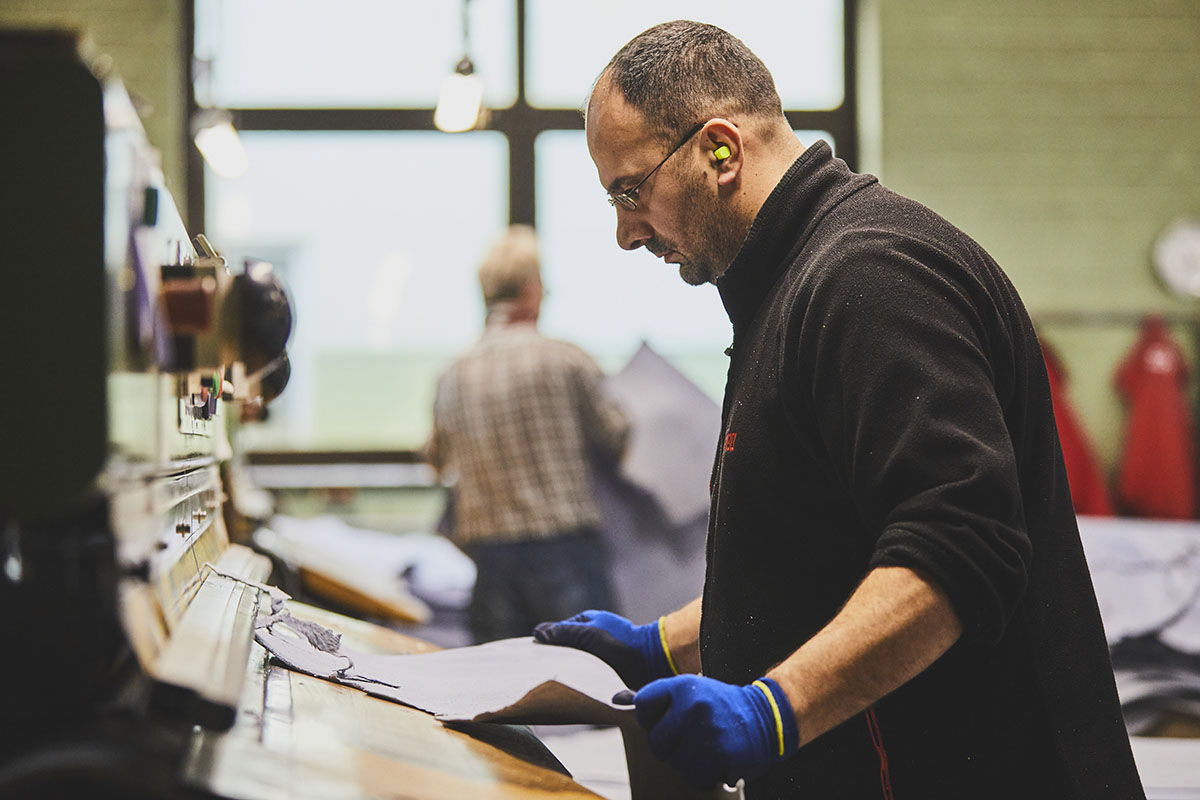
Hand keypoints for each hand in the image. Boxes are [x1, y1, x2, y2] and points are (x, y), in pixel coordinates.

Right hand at [533, 610, 674, 688]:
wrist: (655, 664)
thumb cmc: (622, 644)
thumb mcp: (589, 635)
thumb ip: (563, 633)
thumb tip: (537, 632)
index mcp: (586, 623)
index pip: (557, 633)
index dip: (543, 645)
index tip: (529, 659)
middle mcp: (591, 639)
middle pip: (564, 651)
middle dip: (552, 662)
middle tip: (535, 677)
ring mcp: (598, 657)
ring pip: (573, 668)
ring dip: (565, 677)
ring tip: (549, 690)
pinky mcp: (605, 675)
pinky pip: (585, 681)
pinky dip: (577, 686)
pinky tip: (569, 697)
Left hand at [627, 674, 798, 788]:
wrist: (768, 717)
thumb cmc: (721, 707)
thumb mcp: (691, 690)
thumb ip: (656, 698)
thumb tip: (616, 700)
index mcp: (682, 685)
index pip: (643, 705)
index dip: (652, 718)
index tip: (668, 719)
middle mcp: (692, 706)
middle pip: (656, 741)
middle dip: (670, 745)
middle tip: (690, 737)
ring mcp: (707, 732)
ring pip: (675, 763)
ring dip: (688, 762)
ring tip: (706, 747)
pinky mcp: (720, 756)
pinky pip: (695, 776)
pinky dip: (704, 774)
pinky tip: (716, 759)